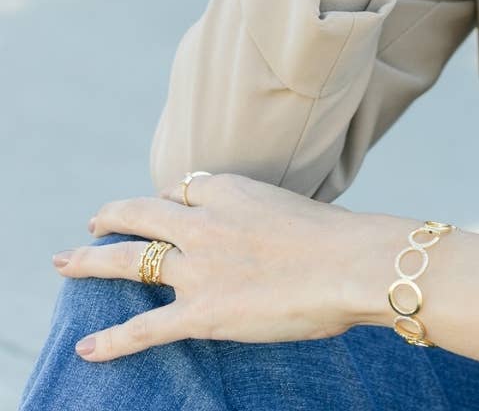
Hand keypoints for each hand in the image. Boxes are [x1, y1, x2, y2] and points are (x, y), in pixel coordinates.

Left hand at [52, 172, 374, 361]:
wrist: (350, 263)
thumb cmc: (341, 238)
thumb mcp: (299, 207)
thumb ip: (272, 217)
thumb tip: (277, 235)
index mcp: (232, 190)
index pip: (185, 189)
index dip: (172, 200)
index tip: (169, 207)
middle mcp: (206, 222)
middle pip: (143, 213)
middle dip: (113, 216)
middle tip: (95, 221)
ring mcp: (199, 267)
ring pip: (129, 260)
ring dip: (92, 261)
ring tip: (68, 262)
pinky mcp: (201, 311)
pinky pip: (144, 328)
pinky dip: (112, 341)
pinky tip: (88, 349)